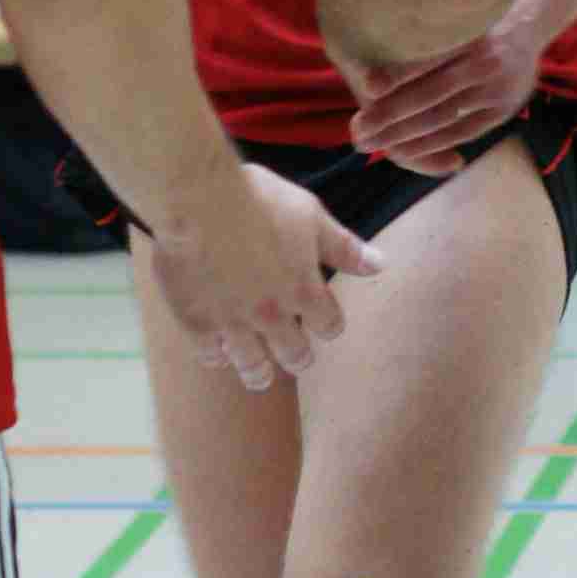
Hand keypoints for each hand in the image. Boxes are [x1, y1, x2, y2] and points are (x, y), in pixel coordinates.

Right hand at [150, 162, 379, 389]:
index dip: (329, 324)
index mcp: (304, 291)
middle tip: (297, 359)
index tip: (325, 323)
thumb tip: (380, 266)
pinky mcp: (196, 321)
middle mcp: (272, 316)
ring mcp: (233, 323)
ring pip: (251, 364)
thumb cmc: (258, 200)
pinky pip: (210, 353)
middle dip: (298, 357)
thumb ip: (343, 247)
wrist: (198, 200)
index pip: (330, 325)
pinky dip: (216, 354)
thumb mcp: (310, 215)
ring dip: (258, 372)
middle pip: (294, 354)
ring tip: (259, 377)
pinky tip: (216, 351)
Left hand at [347, 0, 544, 176]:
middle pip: (430, 94)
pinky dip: (431, 145)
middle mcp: (483, 61)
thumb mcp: (454, 19)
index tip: (365, 85)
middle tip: (357, 130)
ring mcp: (496, 88)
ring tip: (369, 143)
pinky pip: (460, 133)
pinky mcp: (502, 110)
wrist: (526, 27)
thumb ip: (421, 40)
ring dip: (402, 135)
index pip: (429, 57)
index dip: (397, 73)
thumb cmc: (471, 24)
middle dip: (389, 115)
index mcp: (467, 33)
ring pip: (442, 117)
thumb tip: (369, 80)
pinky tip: (403, 151)